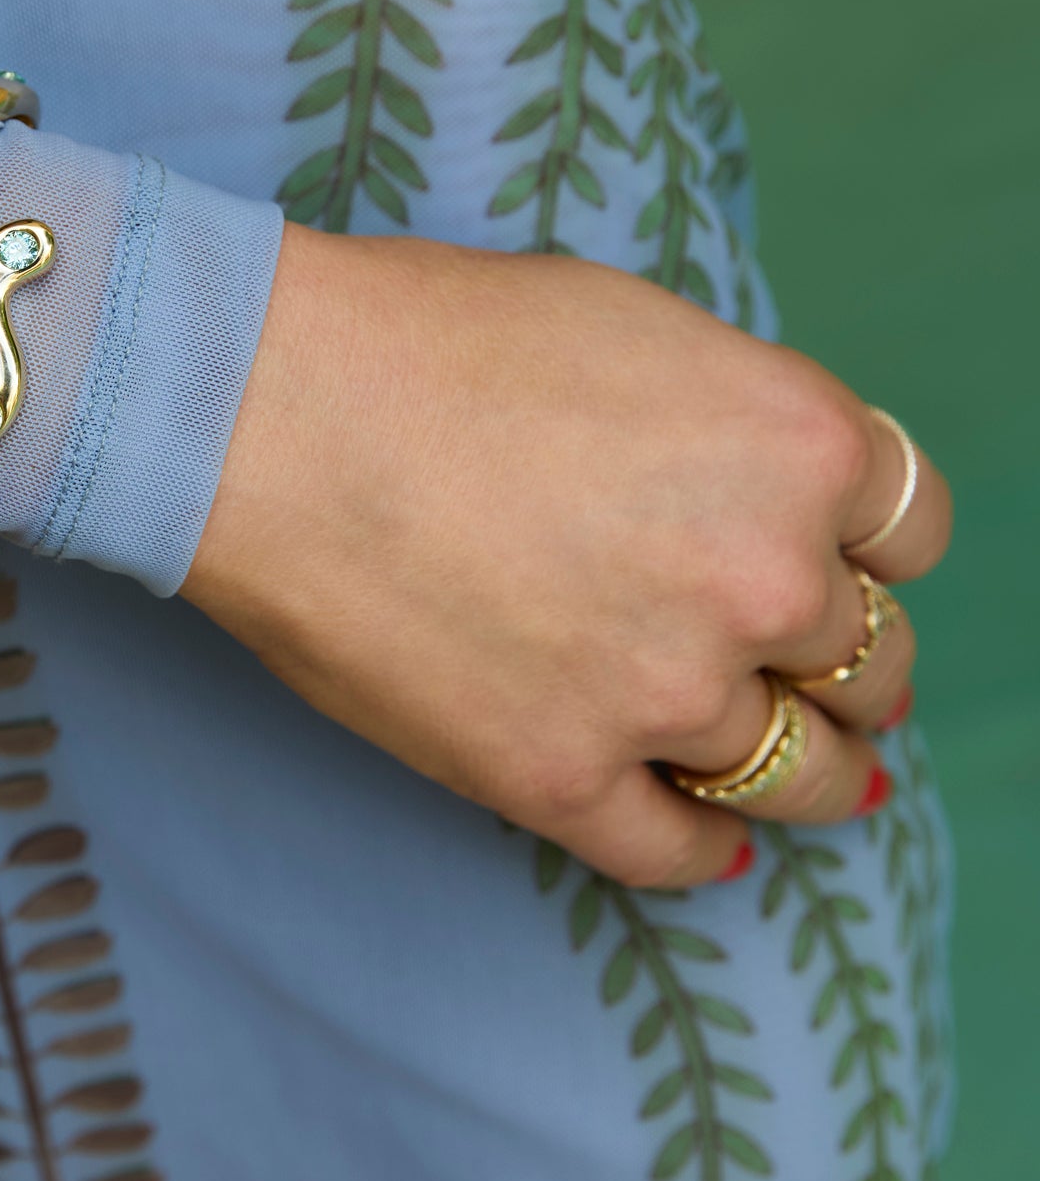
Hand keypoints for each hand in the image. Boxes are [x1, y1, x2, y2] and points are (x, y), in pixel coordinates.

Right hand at [181, 225, 951, 887]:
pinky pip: (677, 852)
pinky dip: (701, 848)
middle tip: (808, 674)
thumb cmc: (427, 338)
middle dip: (841, 664)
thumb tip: (757, 493)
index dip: (871, 553)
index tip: (839, 570)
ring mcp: (665, 692)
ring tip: (791, 776)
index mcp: (797, 444)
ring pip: (801, 775)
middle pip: (870, 662)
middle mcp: (761, 578)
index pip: (910, 532)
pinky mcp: (559, 777)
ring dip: (805, 773)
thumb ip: (730, 423)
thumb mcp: (631, 328)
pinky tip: (705, 839)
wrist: (268, 409)